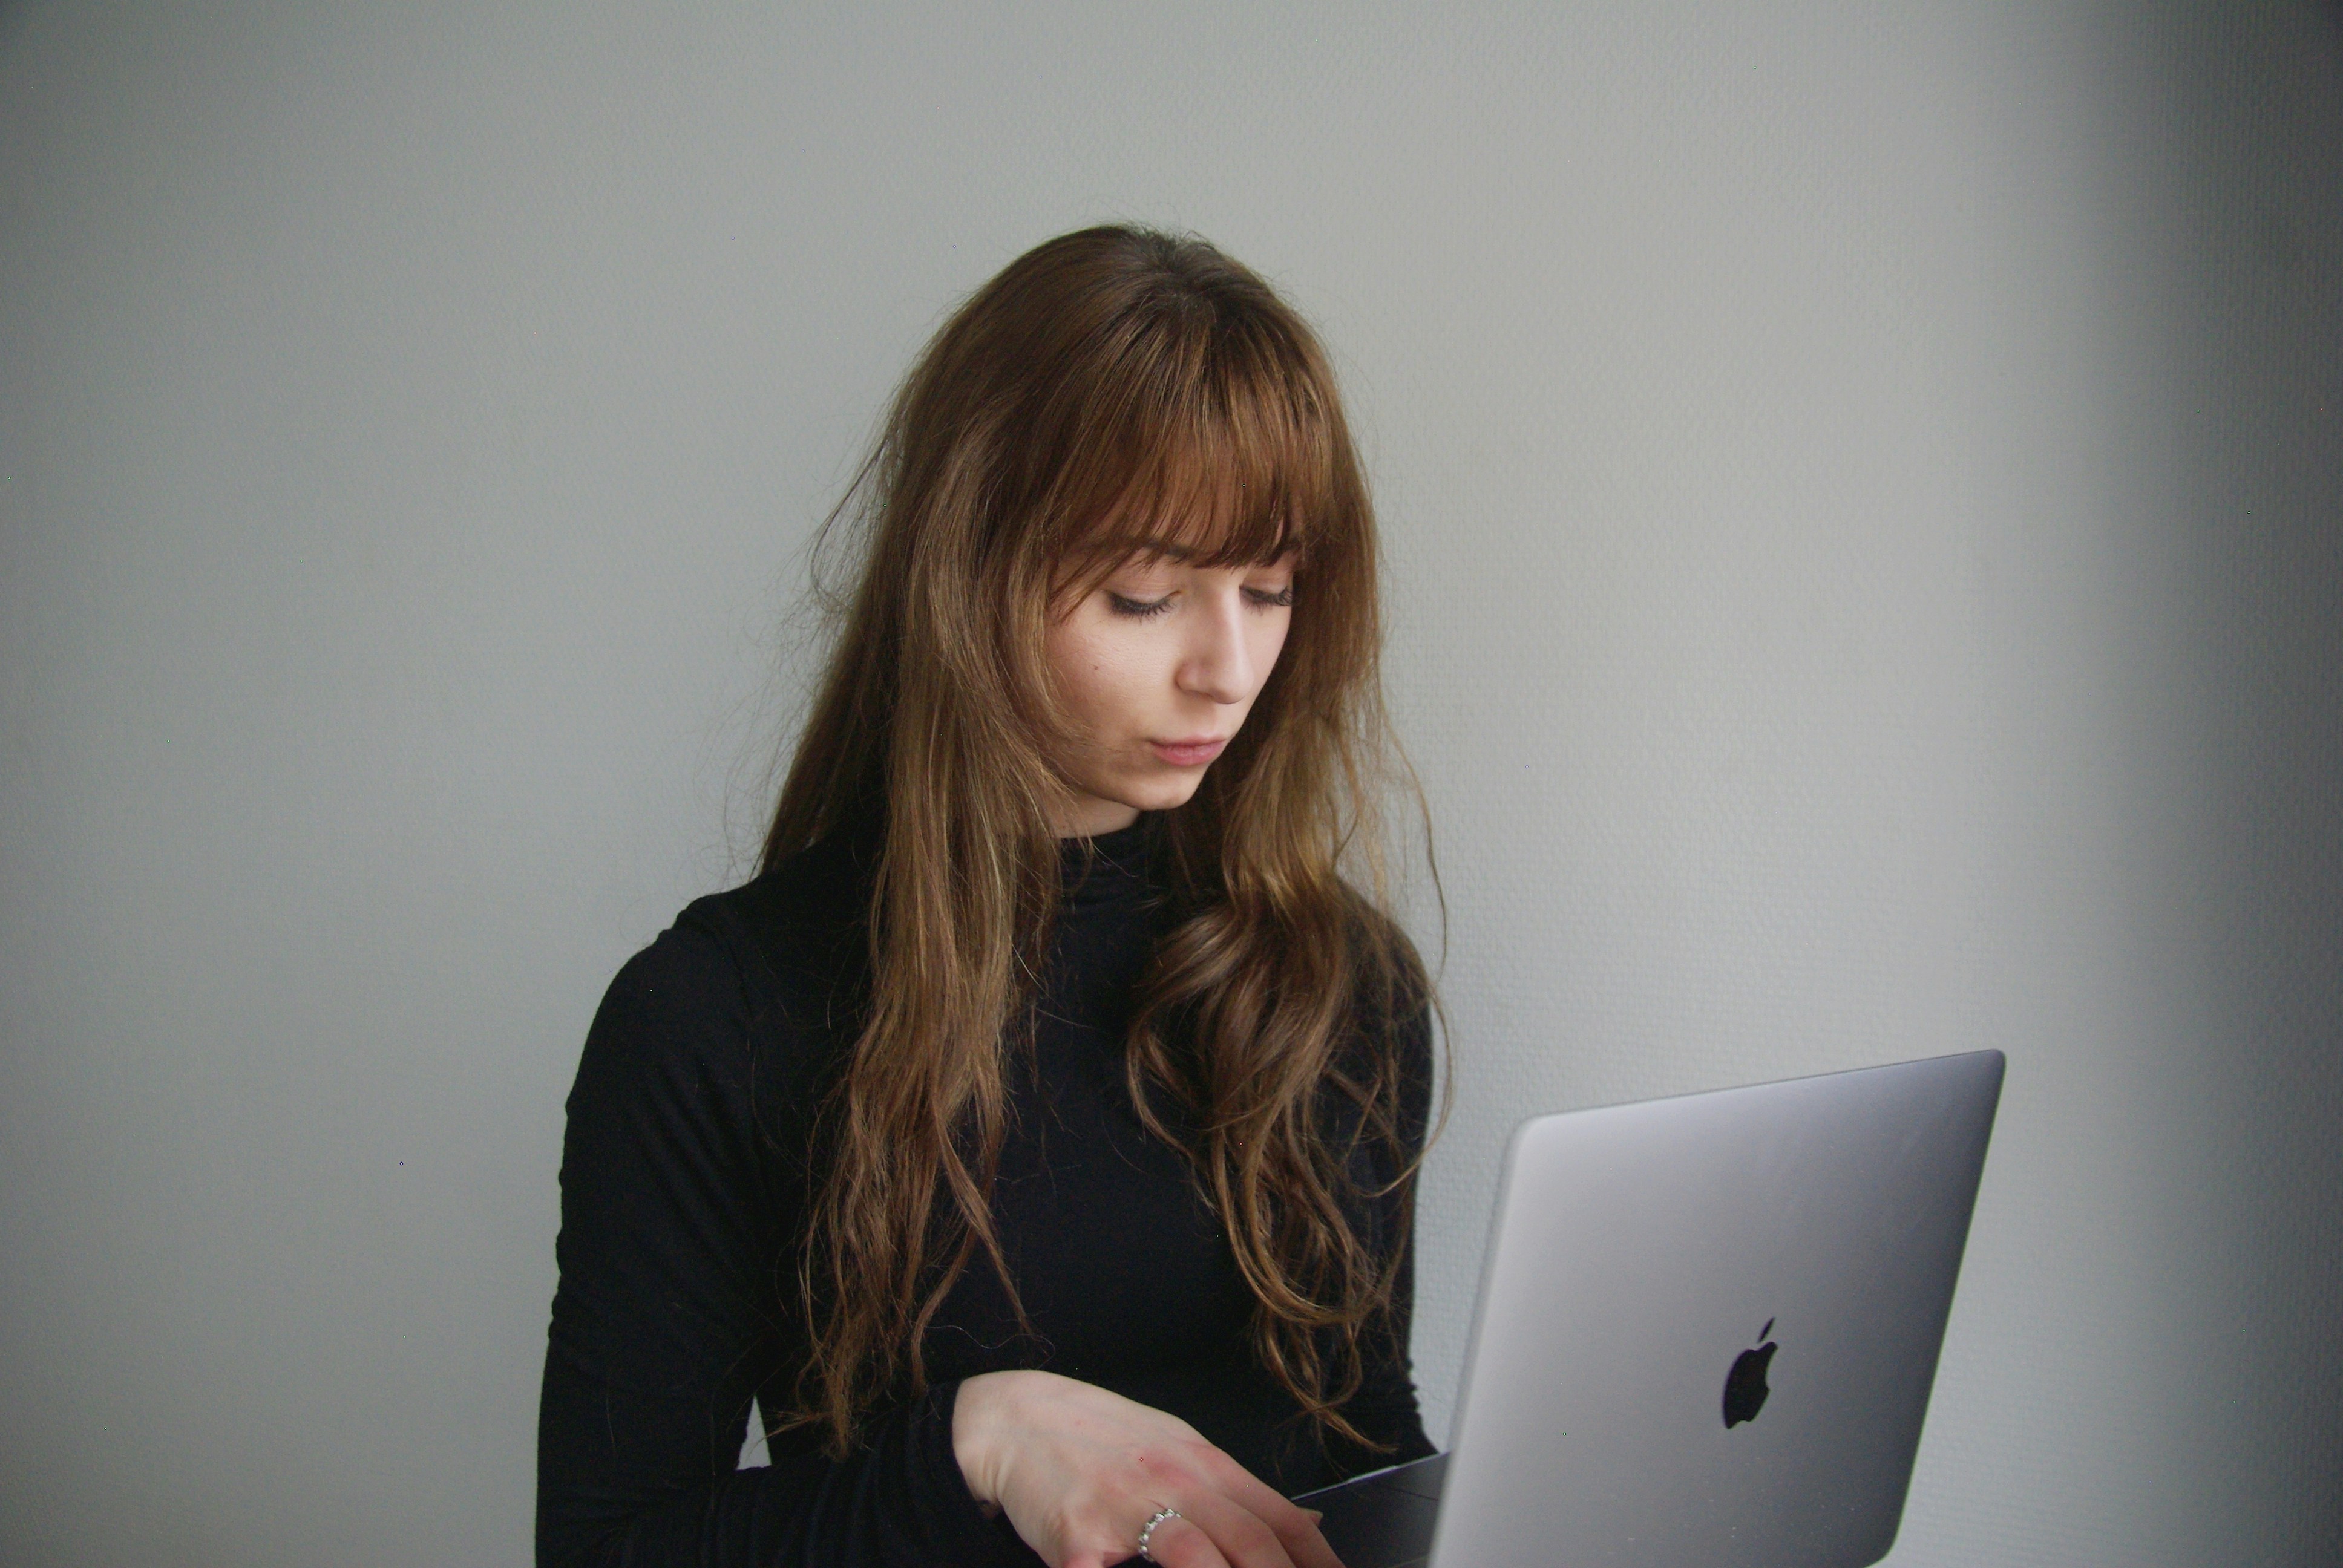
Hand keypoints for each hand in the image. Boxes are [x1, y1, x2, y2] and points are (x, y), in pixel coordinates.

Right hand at [952, 1369, 1344, 1567]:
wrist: (1014, 1419)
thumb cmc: (1098, 1439)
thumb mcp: (1176, 1448)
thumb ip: (1235, 1492)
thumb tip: (1306, 1524)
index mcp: (1201, 1464)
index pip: (1279, 1517)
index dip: (1319, 1560)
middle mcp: (1172, 1482)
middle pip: (1249, 1541)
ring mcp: (1125, 1509)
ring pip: (1194, 1558)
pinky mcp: (1077, 1539)